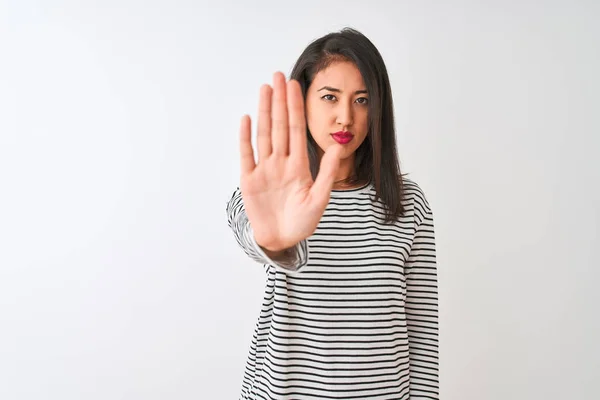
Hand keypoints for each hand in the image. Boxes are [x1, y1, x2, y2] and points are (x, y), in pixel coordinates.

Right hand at [238, 72, 342, 251]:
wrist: (281, 240)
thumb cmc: (302, 222)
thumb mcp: (319, 199)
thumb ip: (327, 172)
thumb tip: (337, 146)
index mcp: (299, 165)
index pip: (297, 130)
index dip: (296, 107)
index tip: (295, 86)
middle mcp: (281, 162)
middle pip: (280, 126)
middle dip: (280, 101)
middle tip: (278, 76)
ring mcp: (264, 169)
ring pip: (264, 134)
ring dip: (264, 112)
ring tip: (265, 89)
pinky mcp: (249, 179)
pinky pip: (247, 154)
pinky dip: (246, 137)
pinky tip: (248, 118)